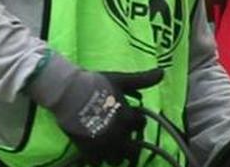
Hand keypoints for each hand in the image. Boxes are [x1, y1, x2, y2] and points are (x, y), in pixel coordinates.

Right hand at [30, 62, 162, 165]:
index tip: (128, 119)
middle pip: (132, 151)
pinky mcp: (87, 149)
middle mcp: (119, 135)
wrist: (67, 91)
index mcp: (128, 118)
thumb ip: (141, 79)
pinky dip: (97, 160)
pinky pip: (96, 163)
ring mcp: (103, 144)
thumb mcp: (119, 79)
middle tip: (123, 143)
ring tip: (108, 150)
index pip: (140, 125)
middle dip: (130, 148)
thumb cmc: (93, 84)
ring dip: (114, 156)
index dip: (135, 121)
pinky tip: (93, 152)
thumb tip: (162, 72)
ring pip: (116, 160)